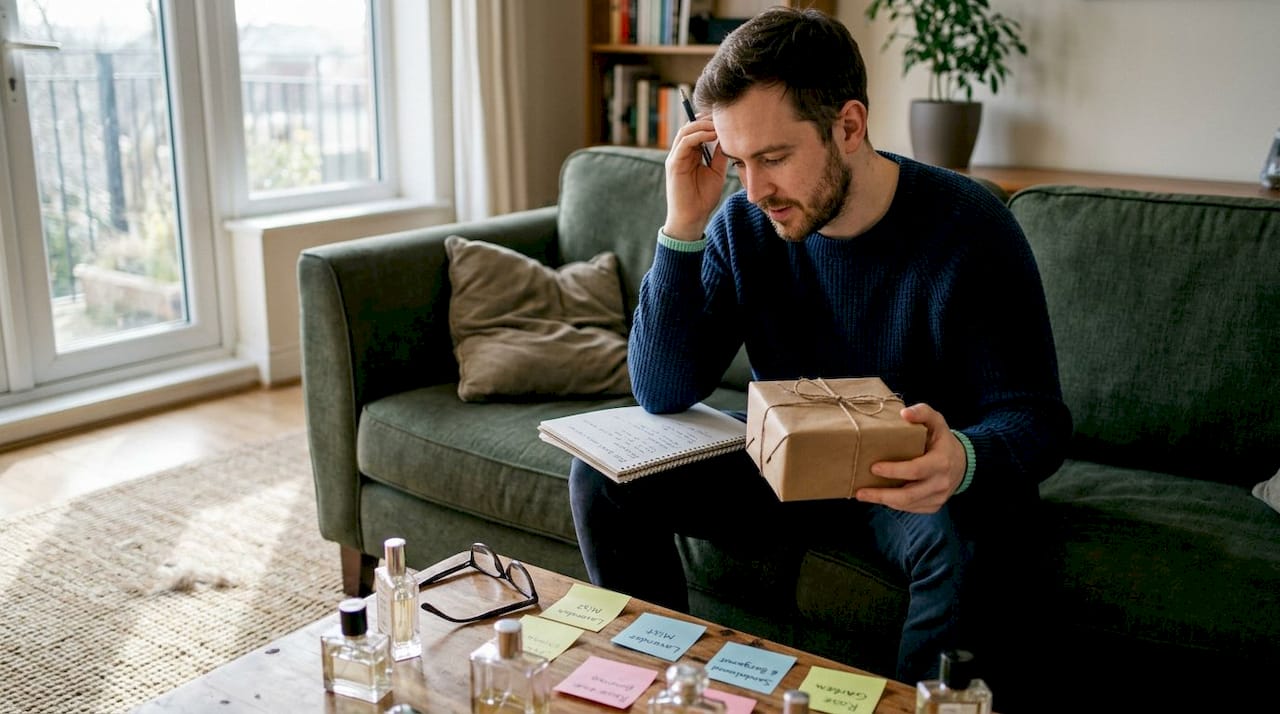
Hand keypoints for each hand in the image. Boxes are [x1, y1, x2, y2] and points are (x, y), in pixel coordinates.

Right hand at [662, 114, 727, 241]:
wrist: (692, 218)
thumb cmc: (703, 198)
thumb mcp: (716, 172)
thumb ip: (719, 155)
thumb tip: (728, 138)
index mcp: (690, 154)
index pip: (697, 130)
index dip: (709, 122)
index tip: (727, 118)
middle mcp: (681, 153)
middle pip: (690, 126)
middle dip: (706, 119)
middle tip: (723, 115)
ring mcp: (676, 157)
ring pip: (685, 131)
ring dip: (703, 124)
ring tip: (719, 124)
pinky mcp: (674, 164)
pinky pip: (684, 143)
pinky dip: (698, 135)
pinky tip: (713, 134)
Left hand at [854, 403, 966, 513]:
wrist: (963, 462)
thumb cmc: (942, 439)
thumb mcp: (936, 421)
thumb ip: (922, 412)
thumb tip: (904, 413)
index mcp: (941, 462)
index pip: (915, 470)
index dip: (894, 471)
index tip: (873, 467)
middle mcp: (941, 483)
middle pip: (908, 495)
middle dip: (882, 495)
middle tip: (859, 491)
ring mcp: (938, 497)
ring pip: (907, 505)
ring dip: (883, 501)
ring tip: (862, 494)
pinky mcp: (934, 505)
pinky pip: (911, 508)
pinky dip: (893, 504)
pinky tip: (879, 497)